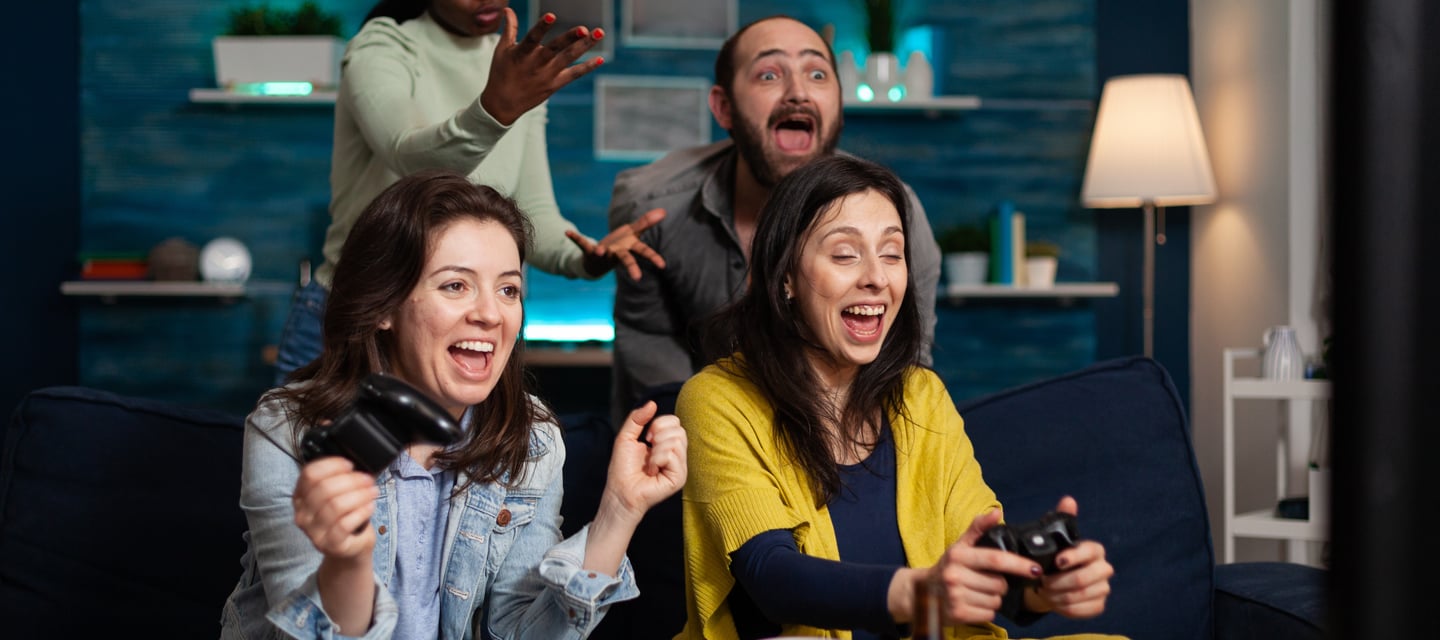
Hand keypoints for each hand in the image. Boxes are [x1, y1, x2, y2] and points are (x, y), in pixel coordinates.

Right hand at [292, 456, 378, 560]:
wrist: (350, 548)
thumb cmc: (345, 517)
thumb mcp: (337, 496)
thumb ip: (338, 480)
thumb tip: (355, 467)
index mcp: (301, 497)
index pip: (309, 474)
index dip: (332, 465)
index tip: (350, 465)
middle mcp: (302, 514)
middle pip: (324, 488)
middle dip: (351, 480)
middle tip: (368, 480)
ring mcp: (314, 532)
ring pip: (336, 505)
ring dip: (359, 495)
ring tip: (373, 492)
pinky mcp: (329, 544)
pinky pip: (345, 524)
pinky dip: (361, 512)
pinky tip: (370, 507)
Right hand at [480, 8, 603, 124]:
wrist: (503, 104)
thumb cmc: (501, 73)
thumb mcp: (502, 50)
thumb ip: (510, 28)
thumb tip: (508, 9)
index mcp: (521, 54)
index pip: (532, 38)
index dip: (541, 27)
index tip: (551, 15)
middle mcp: (536, 64)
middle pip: (555, 49)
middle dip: (570, 38)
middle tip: (584, 29)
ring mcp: (547, 75)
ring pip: (569, 58)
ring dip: (585, 46)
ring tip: (600, 33)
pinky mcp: (555, 85)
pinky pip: (574, 75)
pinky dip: (587, 67)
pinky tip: (601, 59)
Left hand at [568, 207, 667, 278]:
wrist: (597, 261)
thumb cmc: (618, 246)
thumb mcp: (632, 233)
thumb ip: (646, 222)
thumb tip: (664, 211)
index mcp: (628, 248)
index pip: (643, 252)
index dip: (653, 258)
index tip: (662, 266)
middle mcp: (617, 253)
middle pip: (626, 259)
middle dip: (631, 267)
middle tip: (637, 278)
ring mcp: (603, 253)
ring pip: (604, 253)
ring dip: (601, 251)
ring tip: (599, 250)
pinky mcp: (589, 252)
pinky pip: (582, 243)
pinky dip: (575, 238)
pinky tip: (567, 232)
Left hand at [600, 401, 686, 521]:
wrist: (620, 492)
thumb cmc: (623, 469)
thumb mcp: (626, 437)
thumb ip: (637, 418)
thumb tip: (652, 403)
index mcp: (667, 444)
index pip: (675, 422)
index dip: (659, 425)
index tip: (646, 438)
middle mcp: (677, 454)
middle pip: (679, 429)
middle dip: (658, 435)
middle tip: (648, 451)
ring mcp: (680, 466)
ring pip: (677, 440)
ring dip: (656, 450)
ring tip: (649, 464)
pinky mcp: (679, 477)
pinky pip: (673, 454)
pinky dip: (657, 459)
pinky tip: (652, 471)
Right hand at [926, 508, 1045, 624]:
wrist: (923, 592)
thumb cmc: (948, 566)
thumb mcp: (960, 545)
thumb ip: (979, 527)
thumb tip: (997, 513)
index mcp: (958, 556)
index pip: (995, 559)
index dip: (1018, 564)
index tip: (1035, 569)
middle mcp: (954, 576)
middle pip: (999, 584)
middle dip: (1000, 585)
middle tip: (985, 581)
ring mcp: (955, 596)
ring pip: (995, 601)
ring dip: (993, 598)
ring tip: (977, 592)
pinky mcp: (957, 615)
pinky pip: (988, 614)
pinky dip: (986, 611)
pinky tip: (973, 603)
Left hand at [1027, 496, 1112, 618]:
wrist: (1056, 579)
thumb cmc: (1055, 555)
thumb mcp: (1054, 537)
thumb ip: (1061, 518)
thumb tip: (1069, 500)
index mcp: (1094, 550)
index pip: (1088, 552)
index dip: (1072, 558)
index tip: (1056, 562)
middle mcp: (1103, 568)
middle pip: (1083, 579)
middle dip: (1058, 582)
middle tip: (1042, 582)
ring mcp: (1103, 588)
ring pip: (1079, 596)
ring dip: (1056, 596)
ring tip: (1043, 591)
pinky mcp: (1098, 605)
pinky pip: (1081, 611)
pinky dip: (1063, 608)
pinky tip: (1053, 601)